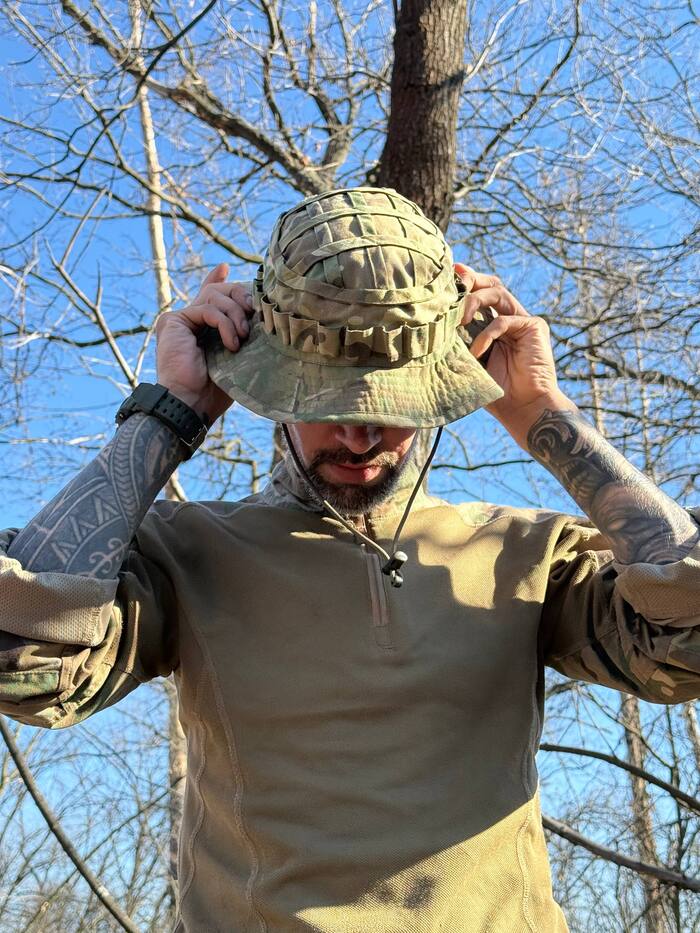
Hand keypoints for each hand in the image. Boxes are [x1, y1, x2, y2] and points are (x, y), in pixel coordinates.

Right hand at [155, 263, 252, 423]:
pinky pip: (207, 309)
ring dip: (235, 314)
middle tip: (255, 315)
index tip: (224, 268)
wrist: (191, 404)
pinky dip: (224, 324)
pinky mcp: (173, 321)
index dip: (217, 280)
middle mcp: (189, 321)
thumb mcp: (236, 358)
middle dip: (241, 297)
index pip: (210, 296)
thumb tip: (259, 318)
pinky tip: (231, 344)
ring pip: (215, 296)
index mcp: (202, 328)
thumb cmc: (215, 391)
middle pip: (219, 291)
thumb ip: (240, 334)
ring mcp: (180, 320)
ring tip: (242, 338)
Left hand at [455, 263, 575, 446]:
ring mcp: (523, 321)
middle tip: (452, 287)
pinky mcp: (534, 326)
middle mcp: (510, 318)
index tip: (444, 278)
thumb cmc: (496, 392)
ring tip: (459, 321)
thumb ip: (457, 344)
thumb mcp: (469, 364)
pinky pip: (504, 320)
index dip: (463, 284)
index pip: (479, 294)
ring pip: (497, 293)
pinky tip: (477, 352)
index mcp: (494, 325)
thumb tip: (429, 327)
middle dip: (470, 281)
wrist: (524, 409)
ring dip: (474, 301)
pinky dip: (487, 334)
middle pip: (491, 284)